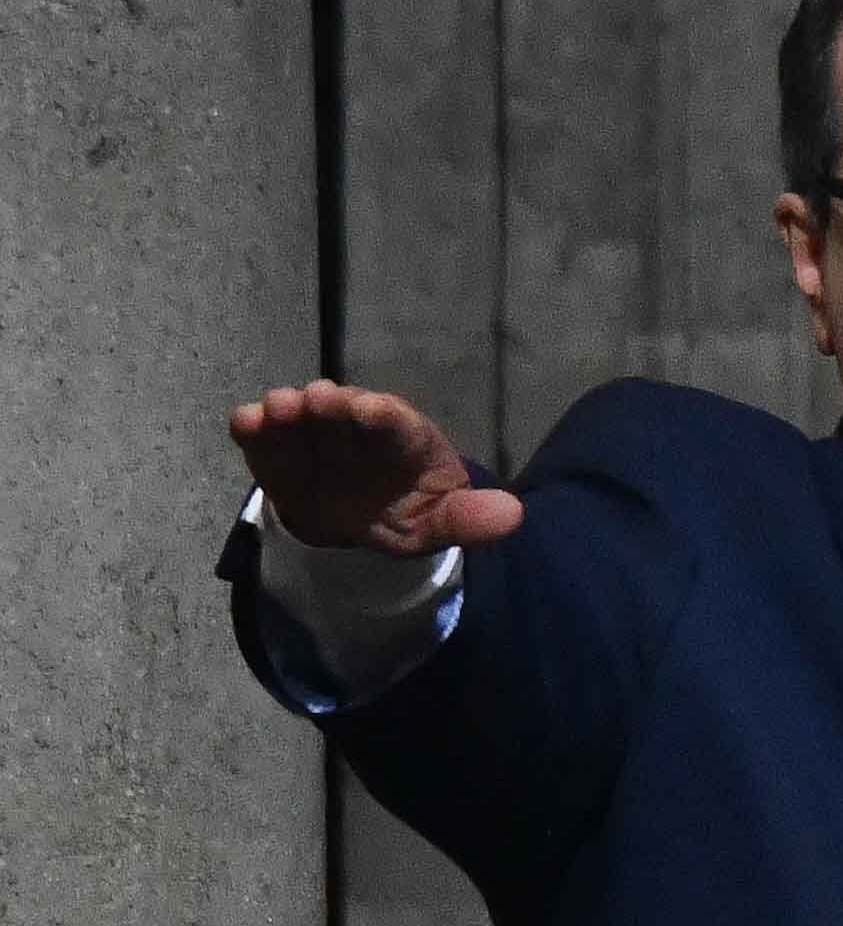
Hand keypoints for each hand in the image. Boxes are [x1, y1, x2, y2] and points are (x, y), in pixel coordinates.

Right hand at [230, 380, 522, 552]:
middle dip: (329, 403)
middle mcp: (356, 426)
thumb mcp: (439, 523)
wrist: (360, 524)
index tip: (370, 410)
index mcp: (404, 438)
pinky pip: (263, 434)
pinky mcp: (277, 449)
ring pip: (299, 413)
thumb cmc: (408, 511)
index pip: (397, 421)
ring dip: (286, 409)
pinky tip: (244, 423)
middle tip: (315, 401)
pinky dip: (252, 427)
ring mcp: (314, 434)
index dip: (383, 414)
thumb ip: (469, 519)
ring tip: (276, 410)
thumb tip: (515, 516)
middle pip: (342, 408)